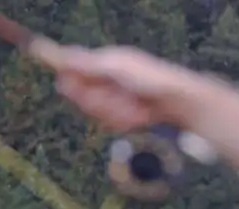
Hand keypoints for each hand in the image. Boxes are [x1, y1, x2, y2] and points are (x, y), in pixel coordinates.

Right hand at [28, 41, 199, 132]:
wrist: (180, 103)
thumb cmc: (150, 79)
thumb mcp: (116, 67)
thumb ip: (86, 65)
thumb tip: (58, 54)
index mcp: (103, 62)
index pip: (73, 71)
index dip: (71, 82)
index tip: (65, 86)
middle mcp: (107, 80)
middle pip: (84, 98)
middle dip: (99, 102)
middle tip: (120, 100)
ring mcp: (115, 100)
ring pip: (99, 113)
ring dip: (115, 112)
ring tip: (135, 108)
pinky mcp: (125, 117)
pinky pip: (113, 123)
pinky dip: (125, 121)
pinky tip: (139, 117)